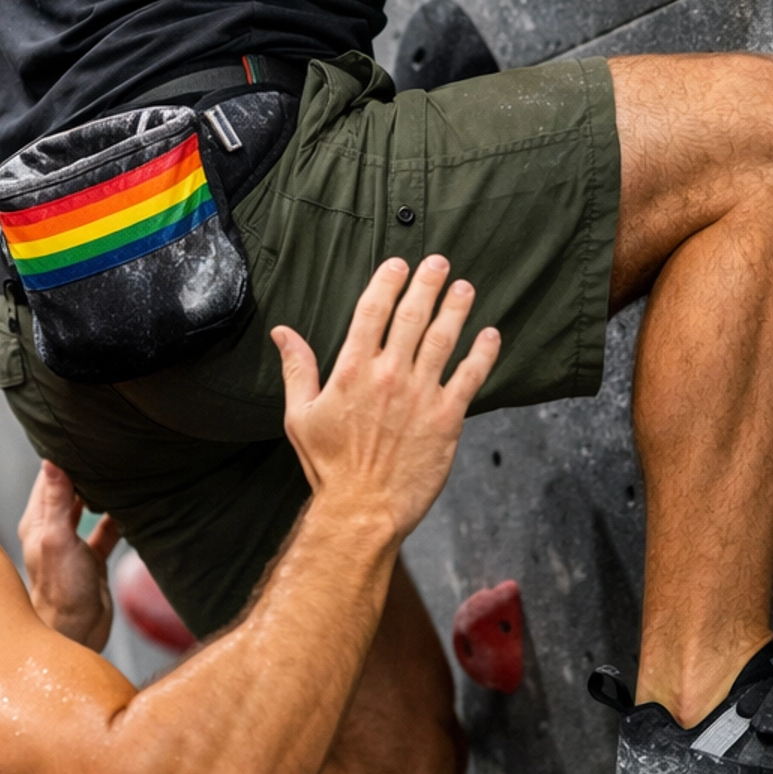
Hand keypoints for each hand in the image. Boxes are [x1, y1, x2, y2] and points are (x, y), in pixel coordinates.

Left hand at [18, 463, 119, 650]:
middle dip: (87, 471)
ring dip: (104, 494)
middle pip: (70, 490)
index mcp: (38, 521)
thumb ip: (57, 500)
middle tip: (109, 448)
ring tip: (125, 471)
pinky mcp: (92, 559)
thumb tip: (51, 459)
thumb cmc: (61, 589)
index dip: (64, 456)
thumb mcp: (57, 539)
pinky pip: (108, 531)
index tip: (82, 435)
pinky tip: (135, 507)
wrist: (77, 634)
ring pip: (90, 508)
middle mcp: (53, 530)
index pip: (50, 478)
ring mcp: (74, 544)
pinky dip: (119, 518)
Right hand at [273, 257, 499, 543]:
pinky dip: (482, 353)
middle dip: (428, 284)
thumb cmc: (329, 466)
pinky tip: (490, 334)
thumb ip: (296, 368)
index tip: (398, 264)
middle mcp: (390, 375)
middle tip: (439, 263)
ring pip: (444, 339)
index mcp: (353, 370)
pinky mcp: (447, 419)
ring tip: (464, 288)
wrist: (363, 510)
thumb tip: (282, 332)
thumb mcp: (299, 415)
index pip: (373, 310)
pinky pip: (470, 377)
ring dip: (456, 309)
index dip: (388, 282)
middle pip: (412, 316)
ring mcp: (421, 395)